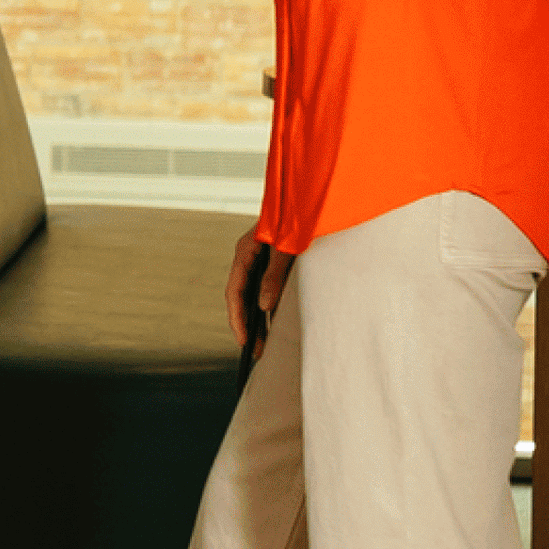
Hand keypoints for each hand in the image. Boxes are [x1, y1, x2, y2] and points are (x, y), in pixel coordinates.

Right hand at [226, 230, 298, 355]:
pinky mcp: (276, 262)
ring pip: (254, 294)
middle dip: (248, 325)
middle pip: (242, 296)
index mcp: (245, 250)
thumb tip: (264, 307)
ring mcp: (262, 259)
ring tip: (266, 345)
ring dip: (259, 319)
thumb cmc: (300, 218)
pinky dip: (270, 308)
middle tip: (256, 351)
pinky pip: (267, 289)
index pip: (234, 290)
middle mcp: (250, 256)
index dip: (237, 317)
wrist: (314, 198)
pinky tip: (277, 324)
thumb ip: (274, 276)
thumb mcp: (286, 249)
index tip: (244, 341)